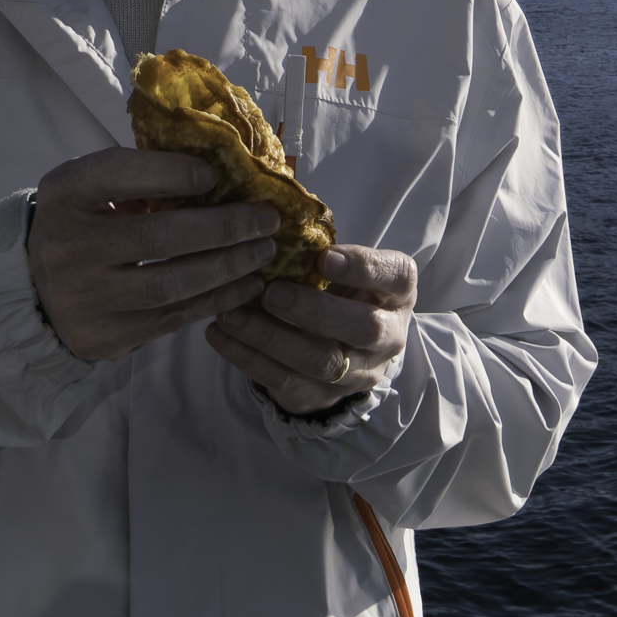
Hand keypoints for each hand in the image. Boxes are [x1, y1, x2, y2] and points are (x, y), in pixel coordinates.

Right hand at [26, 148, 280, 361]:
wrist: (35, 290)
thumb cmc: (82, 224)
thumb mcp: (90, 188)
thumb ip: (138, 176)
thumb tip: (221, 169)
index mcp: (65, 195)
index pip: (116, 176)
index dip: (169, 173)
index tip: (214, 174)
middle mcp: (69, 247)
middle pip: (156, 237)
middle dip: (222, 227)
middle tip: (267, 220)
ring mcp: (86, 297)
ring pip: (170, 285)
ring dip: (228, 267)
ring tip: (264, 251)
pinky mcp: (105, 335)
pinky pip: (172, 319)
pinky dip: (216, 300)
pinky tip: (247, 285)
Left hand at [205, 246, 415, 416]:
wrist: (343, 349)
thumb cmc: (339, 291)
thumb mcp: (345, 268)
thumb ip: (322, 251)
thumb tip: (269, 220)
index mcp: (397, 292)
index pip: (394, 276)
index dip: (363, 268)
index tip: (324, 257)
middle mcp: (388, 336)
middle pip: (361, 328)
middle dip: (313, 310)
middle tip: (270, 292)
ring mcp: (357, 373)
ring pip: (319, 361)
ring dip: (270, 336)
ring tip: (231, 313)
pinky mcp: (321, 396)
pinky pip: (283, 382)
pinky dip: (246, 357)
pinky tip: (219, 334)